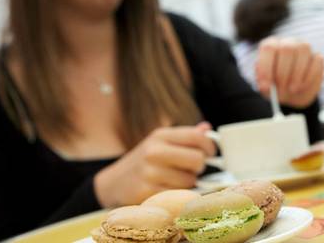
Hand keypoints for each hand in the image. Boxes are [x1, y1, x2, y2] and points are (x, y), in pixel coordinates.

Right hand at [94, 121, 214, 207]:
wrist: (113, 183)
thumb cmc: (144, 162)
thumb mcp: (160, 143)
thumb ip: (185, 137)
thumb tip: (207, 128)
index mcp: (160, 136)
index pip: (197, 136)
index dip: (209, 146)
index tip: (210, 153)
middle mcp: (154, 151)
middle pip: (197, 160)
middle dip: (198, 167)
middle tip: (190, 168)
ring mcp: (149, 173)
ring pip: (189, 181)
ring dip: (187, 183)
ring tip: (174, 180)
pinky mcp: (146, 193)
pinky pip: (177, 196)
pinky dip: (177, 195)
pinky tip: (166, 190)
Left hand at [255, 37, 323, 107]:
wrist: (292, 94)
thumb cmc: (275, 87)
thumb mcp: (266, 87)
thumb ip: (264, 84)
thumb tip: (265, 86)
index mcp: (271, 46)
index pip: (269, 48)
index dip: (266, 66)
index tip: (265, 86)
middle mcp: (287, 43)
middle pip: (287, 48)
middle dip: (283, 72)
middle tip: (281, 89)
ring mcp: (304, 48)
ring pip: (303, 51)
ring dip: (297, 74)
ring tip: (292, 90)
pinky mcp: (317, 58)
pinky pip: (317, 61)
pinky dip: (309, 77)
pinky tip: (302, 87)